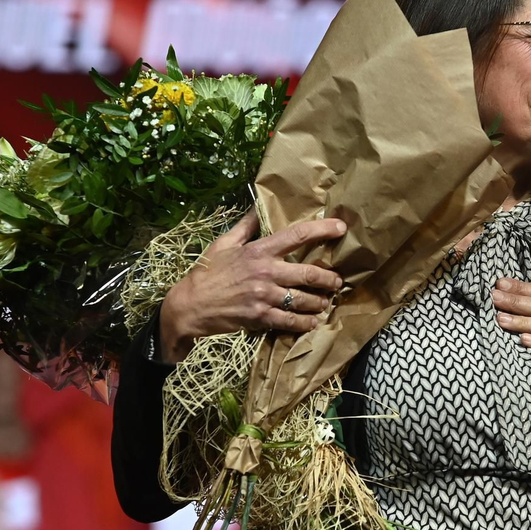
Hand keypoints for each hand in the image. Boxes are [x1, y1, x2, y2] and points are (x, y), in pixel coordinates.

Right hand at [160, 212, 345, 362]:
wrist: (190, 305)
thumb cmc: (207, 272)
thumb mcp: (224, 243)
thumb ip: (245, 226)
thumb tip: (257, 206)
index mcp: (258, 251)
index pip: (296, 236)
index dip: (322, 230)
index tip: (340, 228)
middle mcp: (265, 272)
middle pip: (309, 274)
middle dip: (329, 278)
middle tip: (337, 281)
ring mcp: (264, 296)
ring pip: (304, 299)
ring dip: (320, 302)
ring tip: (326, 302)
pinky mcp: (260, 317)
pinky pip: (290, 321)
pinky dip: (305, 323)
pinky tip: (313, 322)